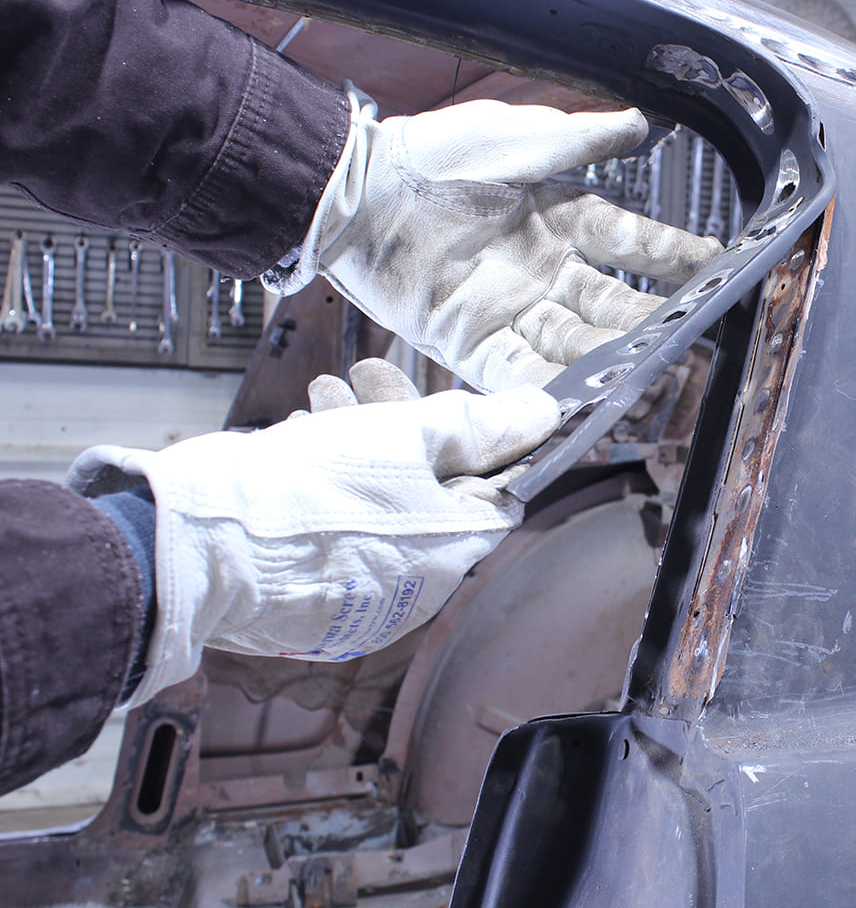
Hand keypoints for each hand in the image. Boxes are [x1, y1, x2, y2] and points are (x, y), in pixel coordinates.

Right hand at [67, 369, 558, 702]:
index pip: (497, 489)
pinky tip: (303, 436)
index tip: (455, 398)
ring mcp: (361, 596)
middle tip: (369, 377)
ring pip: (381, 500)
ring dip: (361, 438)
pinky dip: (329, 478)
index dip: (481, 435)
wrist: (196, 543)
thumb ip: (480, 424)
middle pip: (434, 489)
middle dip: (405, 422)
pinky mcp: (312, 594)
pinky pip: (340, 528)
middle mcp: (415, 588)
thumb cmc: (307, 491)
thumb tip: (541, 415)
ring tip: (325, 394)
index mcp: (453, 555)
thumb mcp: (405, 435)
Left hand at [270, 89, 723, 392]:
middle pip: (610, 306)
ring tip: (644, 386)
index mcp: (559, 215)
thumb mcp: (515, 137)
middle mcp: (543, 268)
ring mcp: (508, 307)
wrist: (354, 189)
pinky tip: (574, 407)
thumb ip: (580, 139)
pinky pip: (513, 371)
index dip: (672, 257)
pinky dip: (540, 391)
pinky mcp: (467, 338)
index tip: (715, 268)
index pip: (630, 243)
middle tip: (689, 349)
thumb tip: (641, 123)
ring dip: (605, 367)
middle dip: (650, 328)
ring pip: (571, 345)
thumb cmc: (431, 154)